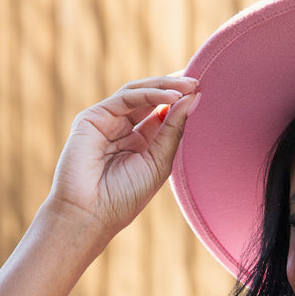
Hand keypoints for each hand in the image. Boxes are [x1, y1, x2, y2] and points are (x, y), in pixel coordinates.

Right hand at [44, 77, 199, 242]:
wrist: (90, 214)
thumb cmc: (124, 197)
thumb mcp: (159, 162)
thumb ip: (174, 130)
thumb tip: (194, 97)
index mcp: (140, 142)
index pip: (162, 112)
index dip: (182, 101)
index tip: (204, 92)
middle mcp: (123, 129)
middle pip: (151, 98)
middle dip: (175, 87)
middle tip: (198, 81)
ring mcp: (107, 121)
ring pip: (139, 93)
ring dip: (165, 86)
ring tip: (189, 85)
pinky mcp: (93, 117)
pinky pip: (126, 98)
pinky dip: (150, 94)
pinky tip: (173, 96)